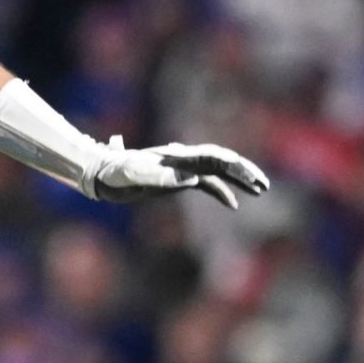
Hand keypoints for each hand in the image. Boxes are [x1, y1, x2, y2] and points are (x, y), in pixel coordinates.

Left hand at [91, 139, 269, 208]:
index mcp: (177, 157)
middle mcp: (183, 159)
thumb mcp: (131, 174)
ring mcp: (181, 169)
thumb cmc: (113, 171)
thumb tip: (190, 178)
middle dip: (244, 172)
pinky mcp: (176, 180)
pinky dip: (221, 192)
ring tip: (259, 190)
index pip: (214, 158)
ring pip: (218, 172)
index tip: (251, 180)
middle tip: (263, 186)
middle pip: (222, 162)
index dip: (235, 168)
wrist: (100, 172)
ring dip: (238, 180)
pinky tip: (232, 205)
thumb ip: (157, 175)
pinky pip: (205, 184)